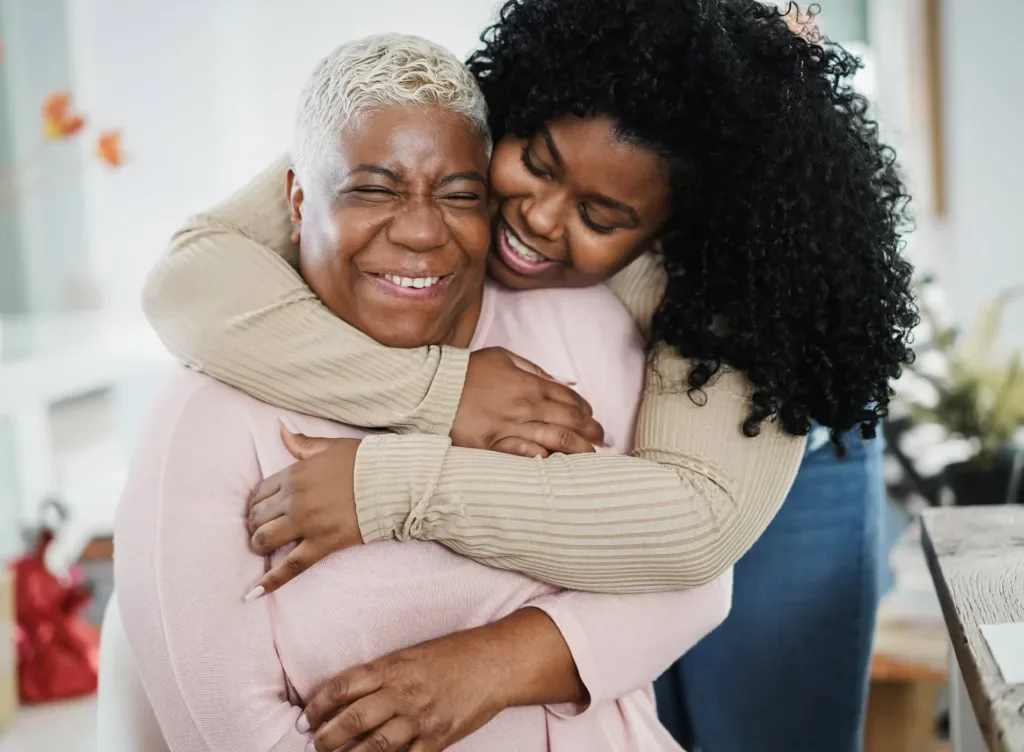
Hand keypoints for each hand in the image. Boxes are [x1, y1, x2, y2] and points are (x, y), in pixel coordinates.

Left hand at [244, 426, 360, 598]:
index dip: (257, 503)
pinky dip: (270, 582)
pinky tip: (252, 594)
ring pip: (265, 540)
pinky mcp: (323, 544)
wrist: (394, 481)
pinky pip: (291, 566)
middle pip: (258, 517)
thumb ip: (303, 443)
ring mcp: (307, 523)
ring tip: (264, 548)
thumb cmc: (365, 462)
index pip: (259, 492)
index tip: (261, 510)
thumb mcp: (330, 447)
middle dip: (256, 525)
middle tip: (263, 530)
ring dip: (259, 545)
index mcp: (295, 474)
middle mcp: (295, 499)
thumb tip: (281, 429)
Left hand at [300, 626, 509, 751]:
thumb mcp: (412, 654)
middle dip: (327, 737)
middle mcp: (404, 692)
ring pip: (375, 747)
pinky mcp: (439, 738)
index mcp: (394, 666)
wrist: (495, 662)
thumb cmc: (453, 654)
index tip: (306, 717)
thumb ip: (382, 674)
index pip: (345, 686)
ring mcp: (422, 718)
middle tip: (314, 744)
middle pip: (354, 719)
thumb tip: (347, 696)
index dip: (319, 704)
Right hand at [453, 347, 604, 457]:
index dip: (586, 412)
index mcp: (529, 385)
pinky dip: (542, 459)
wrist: (432, 389)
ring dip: (578, 450)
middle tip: (601, 441)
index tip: (592, 419)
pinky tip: (556, 463)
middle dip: (591, 432)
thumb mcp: (503, 357)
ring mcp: (509, 428)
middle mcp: (524, 407)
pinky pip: (523, 455)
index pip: (570, 400)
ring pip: (555, 441)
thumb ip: (534, 369)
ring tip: (590, 458)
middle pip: (570, 422)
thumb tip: (561, 383)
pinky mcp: (491, 447)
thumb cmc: (468, 371)